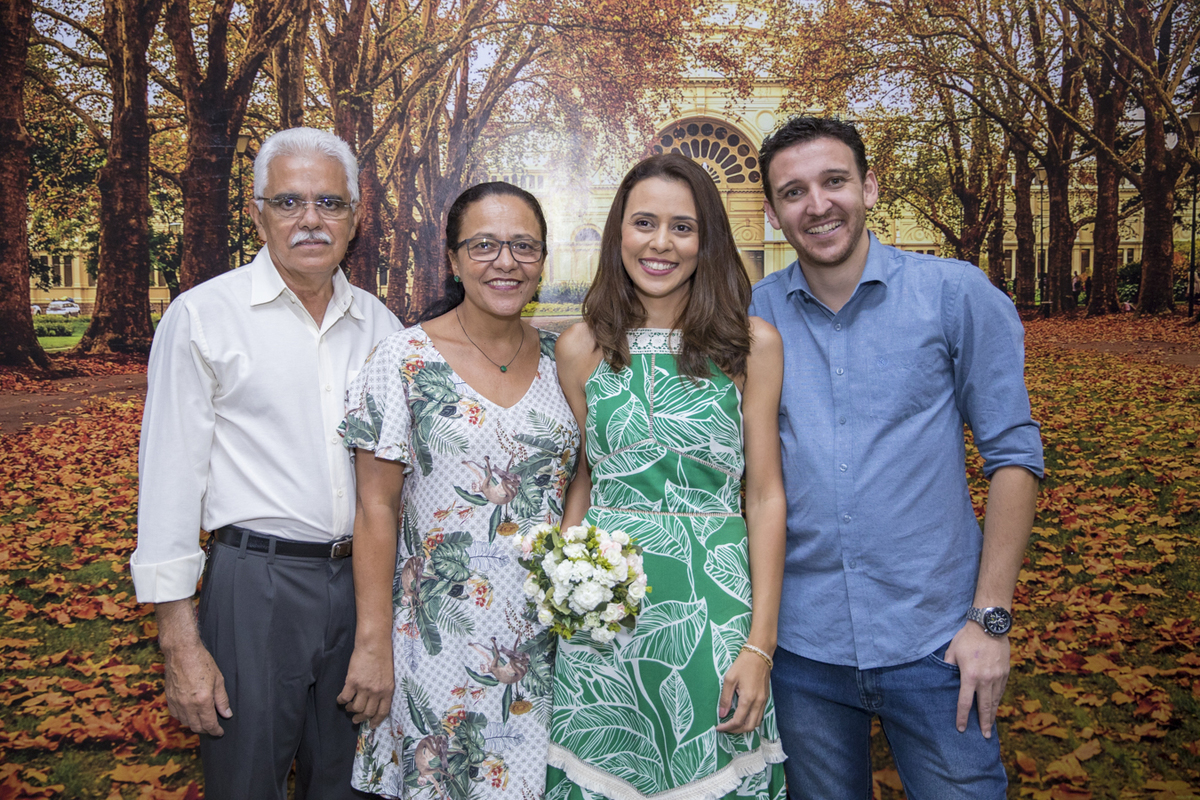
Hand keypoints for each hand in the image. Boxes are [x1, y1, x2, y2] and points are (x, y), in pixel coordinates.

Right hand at [163, 640, 231, 735]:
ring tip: (203, 720)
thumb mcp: (218, 679)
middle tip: (213, 727)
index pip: (209, 724)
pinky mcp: (169, 699)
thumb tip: (226, 714)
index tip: (220, 732)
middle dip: (206, 730)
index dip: (216, 731)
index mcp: (202, 700)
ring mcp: (177, 702)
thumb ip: (222, 699)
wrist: (182, 651)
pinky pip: (176, 715)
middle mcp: (188, 704)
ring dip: (195, 724)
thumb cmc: (202, 662)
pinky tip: (190, 713)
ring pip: (185, 722)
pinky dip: (184, 718)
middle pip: (197, 727)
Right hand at [337, 641, 393, 727]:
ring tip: (349, 708)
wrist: (374, 644)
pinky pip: (344, 697)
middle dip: (361, 718)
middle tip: (356, 719)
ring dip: (351, 710)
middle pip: (367, 712)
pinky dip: (341, 701)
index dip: (376, 720)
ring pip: (356, 707)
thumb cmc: (383, 656)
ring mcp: (364, 687)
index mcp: (387, 690)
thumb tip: (376, 699)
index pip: (382, 711)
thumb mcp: (389, 675)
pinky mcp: (352, 682)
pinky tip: (340, 700)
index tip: (371, 725)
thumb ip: (383, 688)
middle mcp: (376, 691)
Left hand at [716, 650, 771, 733]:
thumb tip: (722, 714)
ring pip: (756, 723)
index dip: (727, 727)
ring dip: (745, 726)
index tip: (718, 727)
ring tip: (733, 724)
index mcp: (748, 699)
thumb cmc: (743, 664)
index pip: (738, 721)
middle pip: (749, 727)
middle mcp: (758, 703)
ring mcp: (764, 701)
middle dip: (736, 730)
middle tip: (725, 728)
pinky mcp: (766, 698)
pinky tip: (742, 716)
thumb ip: (725, 698)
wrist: (760, 654)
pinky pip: (760, 715)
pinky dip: (751, 720)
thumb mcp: (729, 679)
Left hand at [944, 623, 1009, 737]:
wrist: (989, 626)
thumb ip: (948, 666)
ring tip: (990, 726)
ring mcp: (998, 677)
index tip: (961, 728)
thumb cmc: (967, 638)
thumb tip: (942, 677)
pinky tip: (995, 707)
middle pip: (984, 707)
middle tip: (984, 736)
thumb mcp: (953, 651)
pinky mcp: (1005, 673)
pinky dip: (998, 701)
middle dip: (984, 723)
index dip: (963, 717)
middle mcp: (986, 679)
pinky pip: (1001, 691)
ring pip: (995, 700)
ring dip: (992, 714)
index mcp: (970, 676)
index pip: (965, 702)